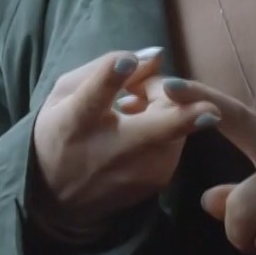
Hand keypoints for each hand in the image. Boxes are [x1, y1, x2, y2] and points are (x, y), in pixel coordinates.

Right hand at [30, 50, 220, 236]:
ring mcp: (137, 172)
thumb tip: (155, 56)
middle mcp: (110, 150)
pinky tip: (142, 130)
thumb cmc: (61, 131)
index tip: (128, 63)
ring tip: (137, 108)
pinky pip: (176, 142)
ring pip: (178, 126)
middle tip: (198, 101)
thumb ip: (105, 67)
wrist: (57, 198)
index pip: (94, 96)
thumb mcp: (66, 93)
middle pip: (160, 127)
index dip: (112, 76)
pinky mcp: (155, 183)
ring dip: (169, 108)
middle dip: (190, 113)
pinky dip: (168, 129)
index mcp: (77, 120)